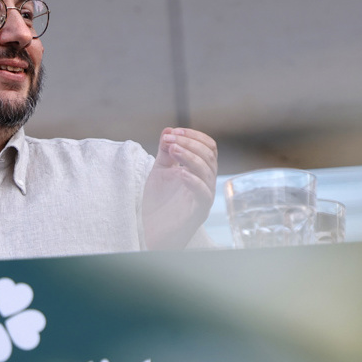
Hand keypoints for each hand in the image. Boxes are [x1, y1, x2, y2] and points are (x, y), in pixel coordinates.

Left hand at [142, 127, 217, 249]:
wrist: (152, 231)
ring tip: (172, 150)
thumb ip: (165, 152)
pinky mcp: (199, 212)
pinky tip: (180, 173)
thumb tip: (168, 130)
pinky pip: (204, 194)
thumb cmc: (158, 203)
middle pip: (209, 156)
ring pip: (208, 172)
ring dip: (190, 157)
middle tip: (170, 140)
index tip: (174, 131)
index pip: (208, 148)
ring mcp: (204, 198)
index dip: (194, 136)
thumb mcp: (160, 172)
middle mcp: (206, 182)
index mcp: (200, 171)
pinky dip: (193, 181)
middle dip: (189, 144)